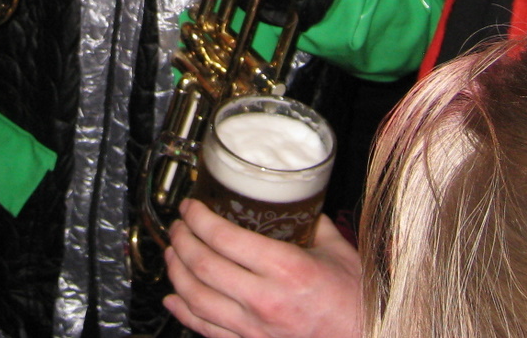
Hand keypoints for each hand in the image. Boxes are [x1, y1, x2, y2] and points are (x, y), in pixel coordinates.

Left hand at [164, 200, 361, 337]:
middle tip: (177, 225)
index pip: (225, 238)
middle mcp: (265, 299)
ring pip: (196, 298)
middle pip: (203, 265)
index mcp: (286, 269)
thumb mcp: (338, 252)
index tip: (191, 206)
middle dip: (181, 240)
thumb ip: (312, 223)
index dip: (199, 218)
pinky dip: (183, 311)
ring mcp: (254, 327)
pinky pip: (205, 329)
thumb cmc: (355, 302)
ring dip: (176, 272)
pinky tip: (173, 298)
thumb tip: (293, 200)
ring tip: (172, 253)